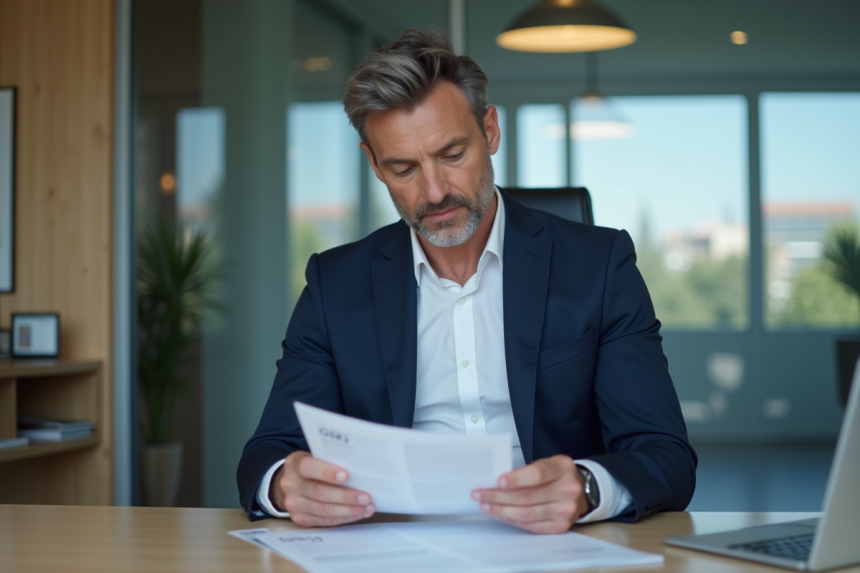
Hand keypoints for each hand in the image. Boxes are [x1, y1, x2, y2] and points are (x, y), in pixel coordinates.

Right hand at [271, 450, 374, 526]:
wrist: (292, 482)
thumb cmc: (312, 467)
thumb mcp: (316, 457)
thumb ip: (331, 461)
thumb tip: (359, 471)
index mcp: (295, 464)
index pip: (309, 468)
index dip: (327, 473)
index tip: (347, 476)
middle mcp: (291, 485)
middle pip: (320, 492)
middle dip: (345, 496)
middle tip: (366, 497)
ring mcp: (294, 504)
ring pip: (324, 510)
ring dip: (349, 510)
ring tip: (366, 507)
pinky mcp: (300, 518)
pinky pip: (325, 521)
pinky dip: (344, 518)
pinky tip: (358, 514)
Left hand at [472, 454, 587, 533]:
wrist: (580, 490)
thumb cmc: (557, 474)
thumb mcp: (547, 463)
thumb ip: (526, 470)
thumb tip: (496, 482)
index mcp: (563, 468)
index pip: (537, 474)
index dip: (516, 479)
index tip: (497, 481)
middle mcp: (567, 490)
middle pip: (528, 496)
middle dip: (499, 496)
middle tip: (480, 494)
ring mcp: (565, 510)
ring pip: (527, 513)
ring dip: (501, 510)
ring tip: (486, 505)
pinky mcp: (560, 526)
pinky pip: (531, 525)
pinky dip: (512, 520)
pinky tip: (500, 514)